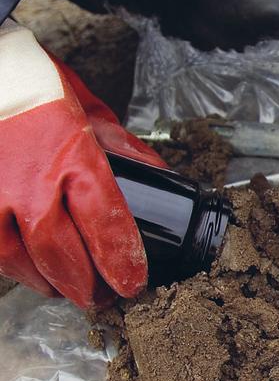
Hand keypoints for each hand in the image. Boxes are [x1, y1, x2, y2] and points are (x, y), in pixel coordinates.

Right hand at [0, 20, 162, 307]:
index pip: (107, 224)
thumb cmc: (33, 80)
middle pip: (64, 255)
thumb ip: (125, 148)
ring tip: (68, 291)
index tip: (134, 283)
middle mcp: (32, 182)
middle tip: (103, 300)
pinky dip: (13, 265)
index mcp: (74, 158)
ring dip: (48, 282)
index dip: (122, 263)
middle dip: (87, 285)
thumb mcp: (91, 109)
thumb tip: (161, 176)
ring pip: (22, 260)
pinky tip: (28, 270)